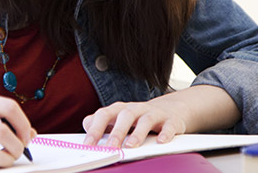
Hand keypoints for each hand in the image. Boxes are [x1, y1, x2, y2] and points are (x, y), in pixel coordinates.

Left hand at [81, 85, 239, 148]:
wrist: (169, 109)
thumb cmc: (137, 118)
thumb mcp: (118, 120)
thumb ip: (101, 126)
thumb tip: (87, 134)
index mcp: (119, 109)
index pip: (103, 115)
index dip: (95, 129)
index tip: (88, 144)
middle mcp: (135, 109)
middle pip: (124, 116)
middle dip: (116, 132)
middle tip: (110, 148)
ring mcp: (153, 113)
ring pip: (145, 120)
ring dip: (138, 133)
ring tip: (131, 146)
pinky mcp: (171, 120)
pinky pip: (169, 126)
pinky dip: (165, 133)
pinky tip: (160, 142)